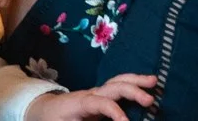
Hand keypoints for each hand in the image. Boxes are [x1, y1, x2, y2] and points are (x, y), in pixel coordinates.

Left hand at [27, 74, 158, 119]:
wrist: (43, 111)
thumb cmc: (52, 120)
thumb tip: (113, 120)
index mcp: (80, 103)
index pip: (101, 103)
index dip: (115, 112)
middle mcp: (91, 94)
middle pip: (114, 86)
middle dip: (133, 90)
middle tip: (150, 100)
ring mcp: (97, 93)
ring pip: (118, 81)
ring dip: (137, 80)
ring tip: (155, 81)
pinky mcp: (101, 96)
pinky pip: (119, 86)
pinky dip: (133, 83)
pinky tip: (146, 84)